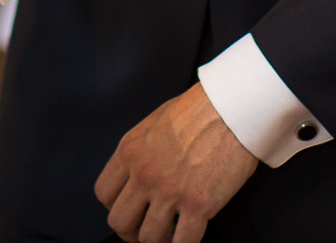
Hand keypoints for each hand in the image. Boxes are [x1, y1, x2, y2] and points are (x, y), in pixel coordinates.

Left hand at [94, 84, 257, 242]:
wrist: (231, 107)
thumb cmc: (197, 109)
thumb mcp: (154, 121)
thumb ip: (141, 150)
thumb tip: (139, 170)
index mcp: (130, 151)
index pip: (104, 194)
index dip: (116, 205)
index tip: (131, 207)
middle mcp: (144, 174)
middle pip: (119, 222)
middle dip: (131, 231)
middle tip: (146, 227)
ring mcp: (169, 192)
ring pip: (148, 238)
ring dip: (159, 240)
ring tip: (170, 233)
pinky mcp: (198, 205)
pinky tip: (190, 234)